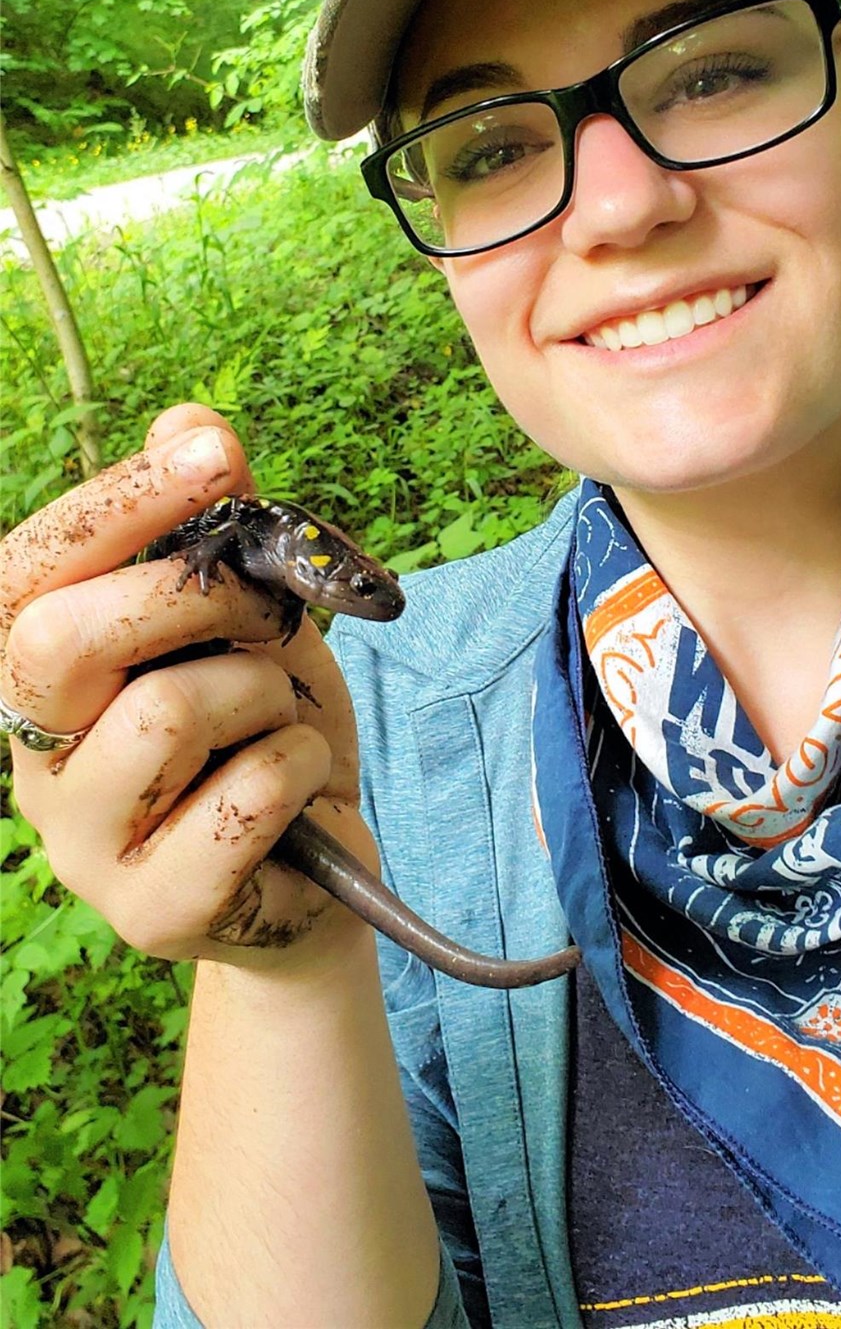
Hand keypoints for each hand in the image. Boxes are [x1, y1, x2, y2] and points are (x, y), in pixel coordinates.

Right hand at [1, 404, 376, 972]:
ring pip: (169, 711)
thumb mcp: (249, 618)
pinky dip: (302, 765)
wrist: (321, 863)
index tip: (211, 451)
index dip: (113, 501)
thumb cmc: (266, 727)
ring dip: (265, 693)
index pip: (27, 574)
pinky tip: (302, 783)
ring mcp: (83, 847)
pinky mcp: (153, 913)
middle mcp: (34, 761)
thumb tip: (186, 416)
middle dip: (193, 597)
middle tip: (267, 612)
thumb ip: (214, 530)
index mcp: (40, 678)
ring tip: (280, 719)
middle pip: (63, 637)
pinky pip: (245, 796)